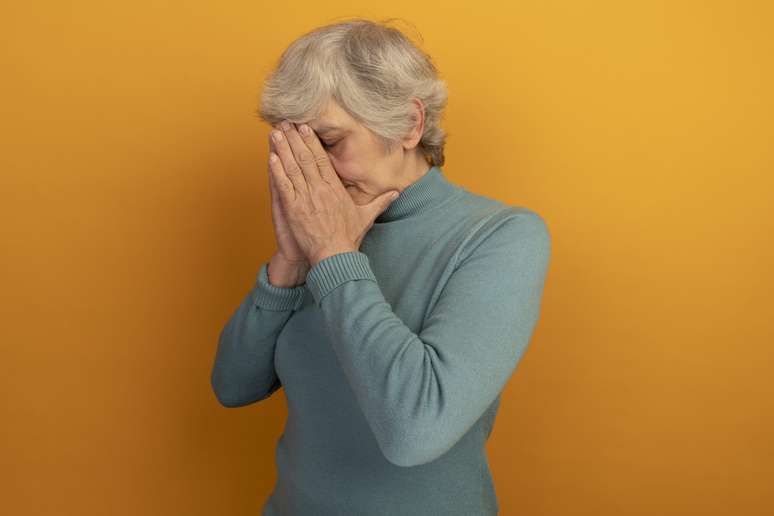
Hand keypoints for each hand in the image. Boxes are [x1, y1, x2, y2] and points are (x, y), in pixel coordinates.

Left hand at [268, 120, 399, 266]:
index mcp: (335, 188)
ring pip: (292, 167)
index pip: (321, 158)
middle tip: (285, 122)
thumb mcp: (366, 216)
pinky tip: (271, 156)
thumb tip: (396, 193)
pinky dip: (277, 170)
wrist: (335, 255)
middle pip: (305, 157)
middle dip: (294, 138)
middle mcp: (320, 189)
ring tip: (275, 133)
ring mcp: (306, 197)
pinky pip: (284, 185)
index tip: (304, 127)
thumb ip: (380, 201)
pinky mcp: (294, 208)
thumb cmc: (348, 238)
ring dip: (283, 148)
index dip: (311, 141)